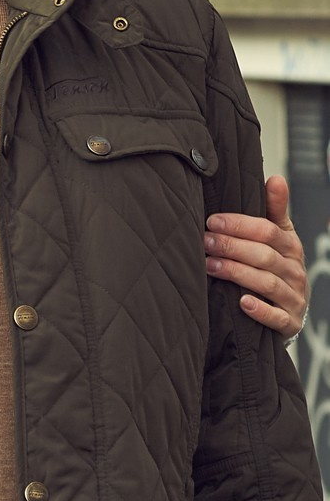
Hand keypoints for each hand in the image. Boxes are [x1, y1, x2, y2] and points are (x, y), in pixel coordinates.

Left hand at [205, 175, 307, 339]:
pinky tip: (242, 302)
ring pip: (266, 283)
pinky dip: (260, 310)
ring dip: (237, 273)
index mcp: (291, 247)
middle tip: (204, 241)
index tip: (213, 220)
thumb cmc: (278, 268)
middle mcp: (295, 271)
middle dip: (232, 247)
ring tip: (210, 265)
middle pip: (264, 255)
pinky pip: (276, 317)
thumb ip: (275, 210)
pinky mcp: (289, 322)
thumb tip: (275, 178)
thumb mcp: (280, 238)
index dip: (240, 225)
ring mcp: (293, 297)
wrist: (290, 311)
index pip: (268, 231)